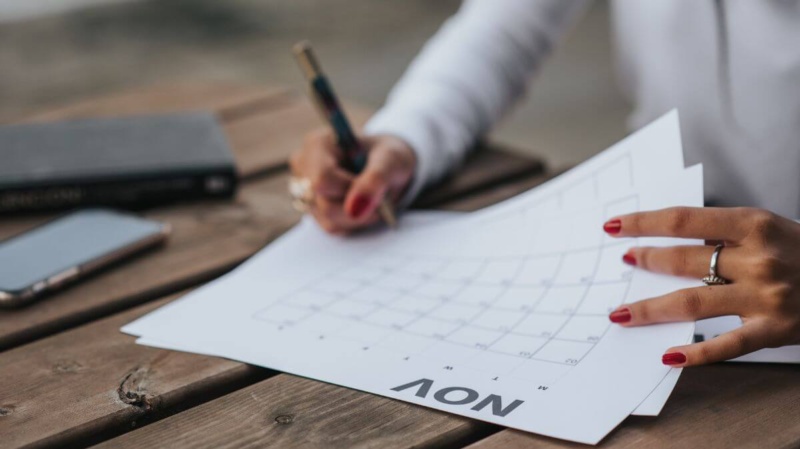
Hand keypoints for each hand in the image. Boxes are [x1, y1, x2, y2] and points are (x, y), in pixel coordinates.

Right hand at [289, 128, 415, 233]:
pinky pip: (333, 228)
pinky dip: (354, 222)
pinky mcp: (313, 210)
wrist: (389, 166)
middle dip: (358, 206)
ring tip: (372, 199)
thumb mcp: (390, 160)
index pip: (322, 180)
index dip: (351, 190)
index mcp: (317, 144)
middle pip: (325, 204)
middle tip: (378, 195)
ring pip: (329, 220)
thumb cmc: (388, 156)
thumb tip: (355, 208)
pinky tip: (362, 206)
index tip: (373, 185)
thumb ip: (375, 180)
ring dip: (359, 216)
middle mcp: (304, 167)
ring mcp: (305, 190)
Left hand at [604, 207, 799, 366]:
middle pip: (684, 260)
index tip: (613, 226)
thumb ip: (726, 234)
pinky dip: (696, 353)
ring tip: (622, 313)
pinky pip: (727, 345)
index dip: (643, 222)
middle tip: (623, 263)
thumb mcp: (771, 229)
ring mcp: (765, 296)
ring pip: (693, 302)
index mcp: (754, 224)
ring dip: (651, 308)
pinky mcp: (775, 330)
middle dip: (646, 261)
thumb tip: (673, 241)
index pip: (683, 220)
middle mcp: (758, 258)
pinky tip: (668, 356)